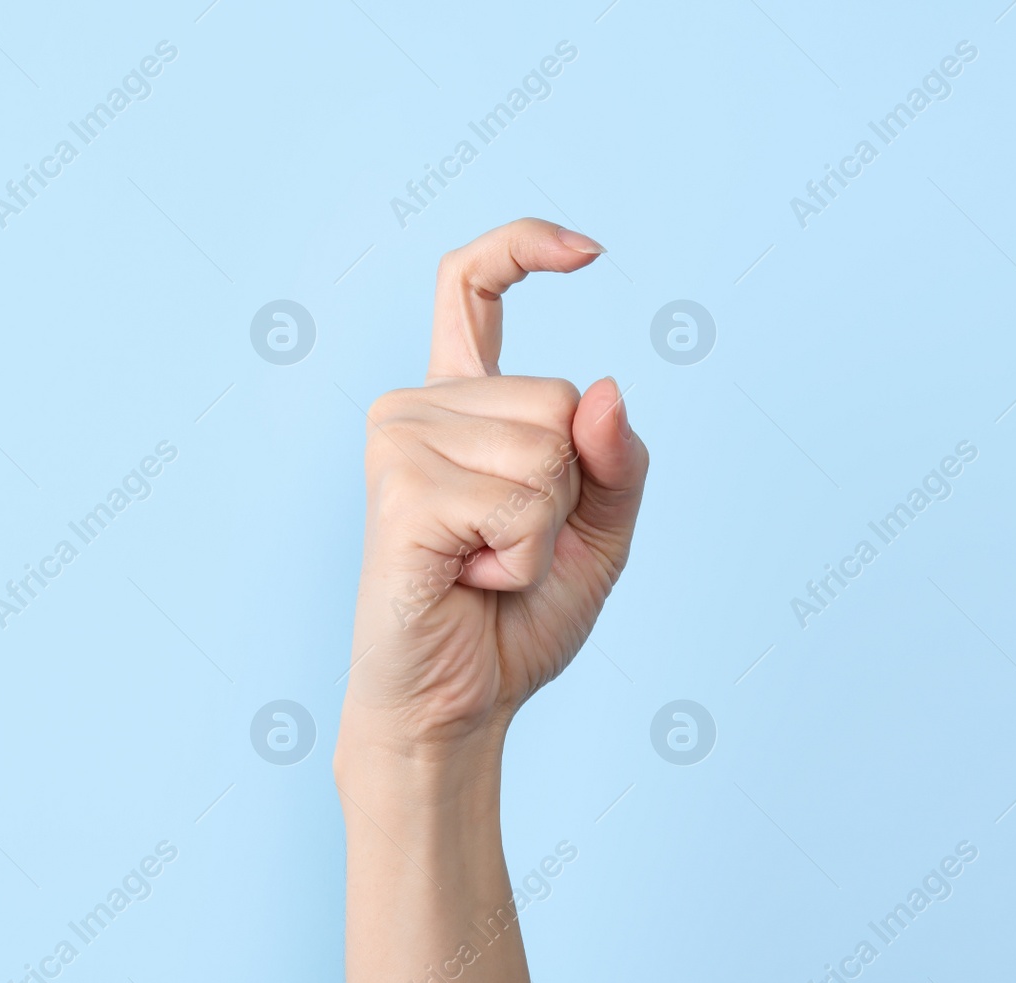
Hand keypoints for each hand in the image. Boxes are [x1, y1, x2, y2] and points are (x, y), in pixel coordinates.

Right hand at [339, 218, 648, 756]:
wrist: (456, 703)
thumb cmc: (514, 619)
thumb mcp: (598, 531)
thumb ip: (616, 461)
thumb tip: (604, 391)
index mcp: (459, 405)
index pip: (472, 287)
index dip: (525, 247)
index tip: (590, 251)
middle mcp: (418, 407)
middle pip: (557, 398)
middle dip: (566, 490)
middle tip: (508, 547)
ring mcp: (399, 441)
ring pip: (546, 449)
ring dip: (543, 531)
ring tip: (487, 565)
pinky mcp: (400, 491)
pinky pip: (520, 502)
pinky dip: (522, 559)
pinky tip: (470, 580)